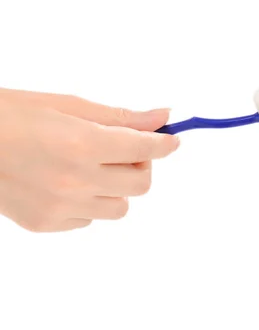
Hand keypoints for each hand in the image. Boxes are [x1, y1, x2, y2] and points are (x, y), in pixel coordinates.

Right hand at [0, 88, 179, 231]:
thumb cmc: (10, 115)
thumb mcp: (66, 105)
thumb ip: (119, 117)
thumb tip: (162, 117)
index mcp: (82, 144)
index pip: (145, 149)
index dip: (165, 143)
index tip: (172, 139)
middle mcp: (75, 180)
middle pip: (141, 185)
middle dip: (142, 166)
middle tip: (125, 151)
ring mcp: (60, 207)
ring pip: (119, 208)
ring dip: (118, 188)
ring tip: (93, 169)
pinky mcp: (45, 224)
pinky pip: (88, 220)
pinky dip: (89, 203)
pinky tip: (67, 183)